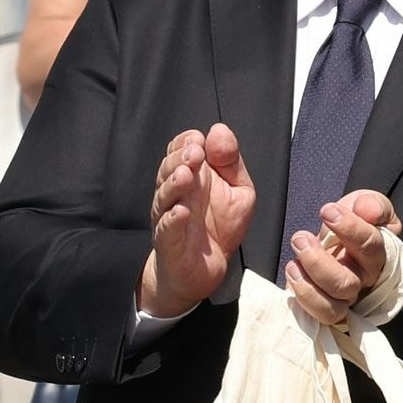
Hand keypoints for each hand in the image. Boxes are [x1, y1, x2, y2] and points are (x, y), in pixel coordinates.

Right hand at [139, 124, 255, 318]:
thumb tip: (219, 131)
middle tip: (194, 154)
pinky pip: (166, 230)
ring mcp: (169, 217)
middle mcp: (177, 194)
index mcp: (193, 177)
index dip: (186, 143)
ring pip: (164, 197)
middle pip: (168, 170)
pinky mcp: (169, 243)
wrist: (204, 270)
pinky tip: (180, 212)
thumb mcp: (238, 189)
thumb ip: (231, 161)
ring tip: (185, 174)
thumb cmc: (219, 227)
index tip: (198, 140)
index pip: (180, 150)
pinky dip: (172, 221)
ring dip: (173, 185)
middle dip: (179, 159)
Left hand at [285, 190, 397, 328]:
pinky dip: (303, 295)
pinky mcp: (328, 310)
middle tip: (300, 238)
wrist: (335, 241)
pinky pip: (319, 315)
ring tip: (294, 259)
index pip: (370, 245)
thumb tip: (370, 211)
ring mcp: (347, 300)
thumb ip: (371, 203)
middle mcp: (365, 281)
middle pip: (346, 283)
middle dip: (318, 261)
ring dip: (307, 283)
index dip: (349, 228)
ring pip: (332, 305)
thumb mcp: (363, 204)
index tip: (327, 210)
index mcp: (380, 253)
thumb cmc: (351, 223)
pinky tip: (294, 272)